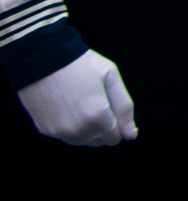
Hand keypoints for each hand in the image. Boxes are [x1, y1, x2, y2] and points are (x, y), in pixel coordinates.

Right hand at [16, 51, 135, 145]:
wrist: (43, 58)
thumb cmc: (81, 65)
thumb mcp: (111, 77)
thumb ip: (124, 108)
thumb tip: (131, 136)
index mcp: (98, 118)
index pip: (115, 138)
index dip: (116, 122)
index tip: (110, 104)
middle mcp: (78, 130)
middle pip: (99, 141)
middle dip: (103, 126)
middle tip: (95, 100)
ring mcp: (59, 132)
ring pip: (82, 141)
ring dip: (86, 128)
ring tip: (81, 102)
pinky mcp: (45, 130)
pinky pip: (65, 136)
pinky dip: (69, 126)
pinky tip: (67, 105)